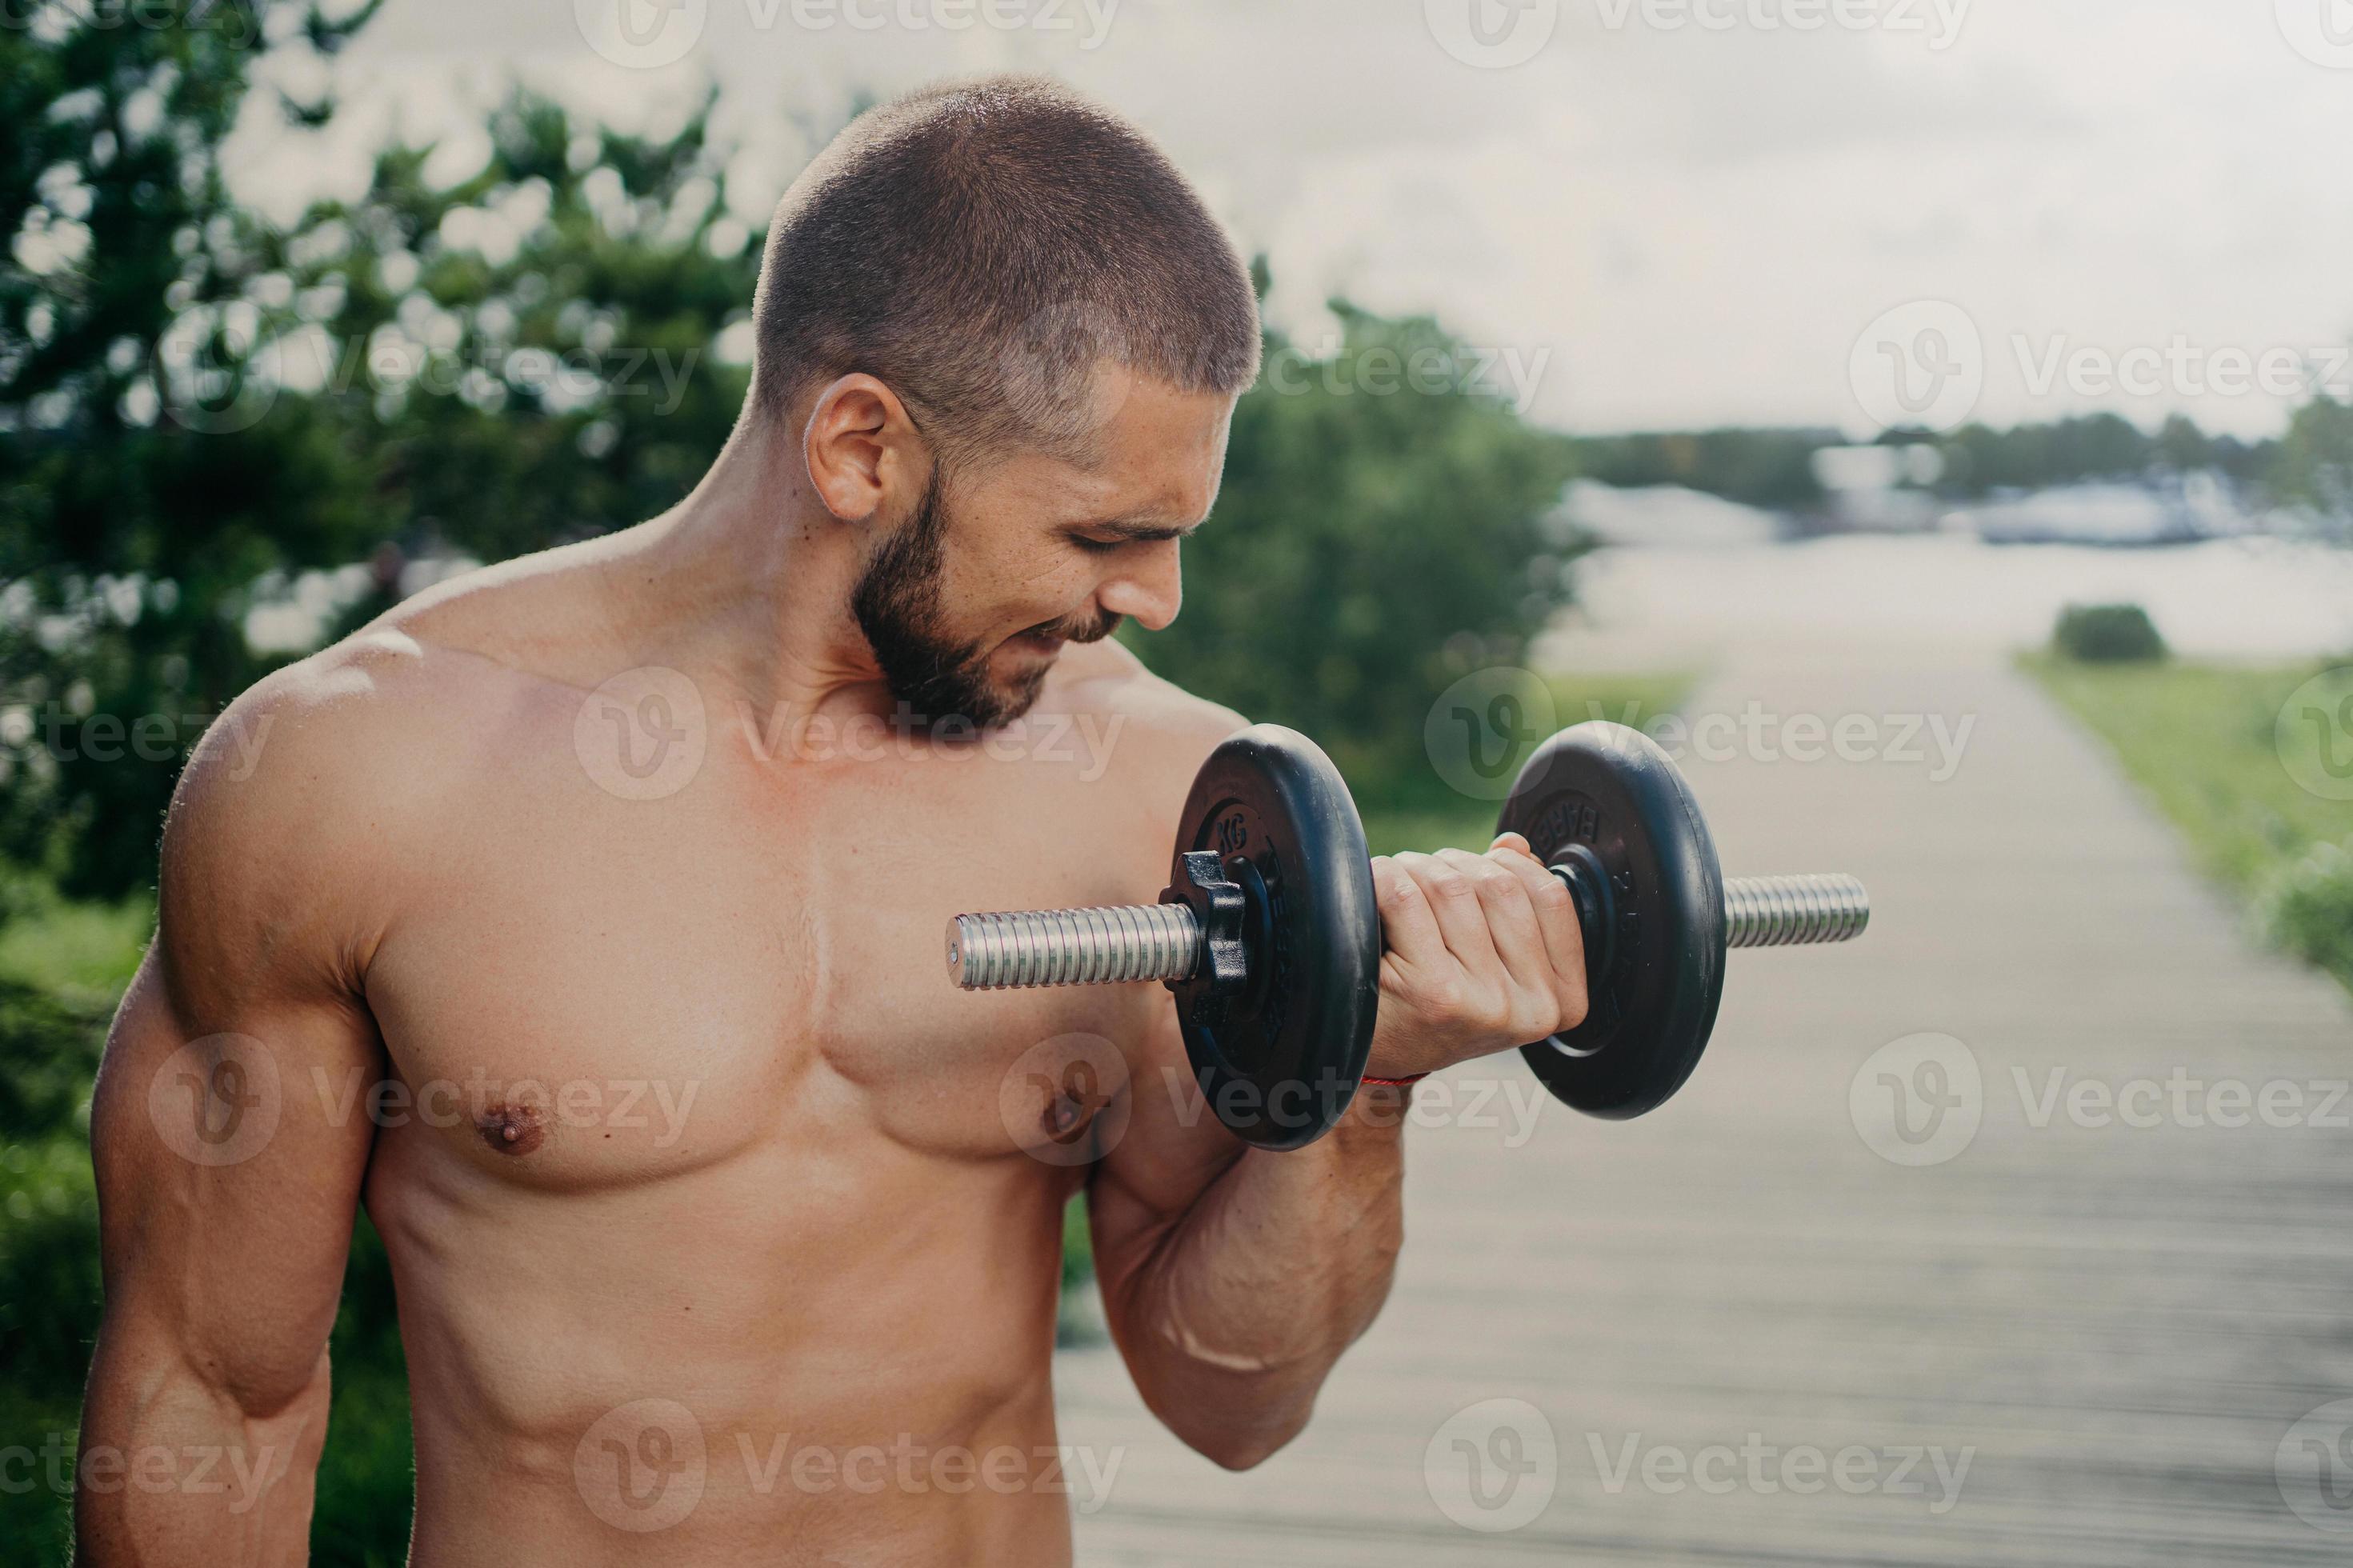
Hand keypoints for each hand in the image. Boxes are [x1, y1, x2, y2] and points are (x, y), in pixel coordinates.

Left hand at [1362, 832, 1588, 1080]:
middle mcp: (1530, 1009)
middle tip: (1424, 880)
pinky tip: (1374, 898)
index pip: (1552, 897)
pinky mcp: (1432, 994)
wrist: (1377, 1057)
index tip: (1478, 871)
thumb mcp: (1492, 961)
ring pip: (1451, 885)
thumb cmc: (1435, 1000)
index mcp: (1562, 1001)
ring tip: (1398, 891)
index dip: (1511, 866)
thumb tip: (1513, 845)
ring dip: (1415, 870)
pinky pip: (1405, 896)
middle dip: (1454, 864)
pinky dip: (1384, 879)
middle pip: (1499, 885)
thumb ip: (1516, 901)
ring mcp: (1483, 1004)